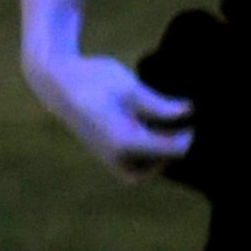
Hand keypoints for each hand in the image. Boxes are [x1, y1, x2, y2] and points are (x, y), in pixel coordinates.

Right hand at [26, 52, 193, 178]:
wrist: (58, 83)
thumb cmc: (95, 81)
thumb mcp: (131, 88)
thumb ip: (161, 105)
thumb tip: (190, 111)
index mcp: (127, 142)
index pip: (173, 150)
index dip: (189, 135)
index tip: (192, 115)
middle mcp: (118, 158)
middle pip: (163, 163)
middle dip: (174, 148)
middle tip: (182, 126)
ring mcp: (110, 159)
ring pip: (147, 169)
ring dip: (160, 153)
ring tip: (166, 127)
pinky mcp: (105, 155)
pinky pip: (134, 165)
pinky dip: (147, 153)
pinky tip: (151, 128)